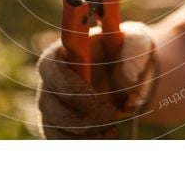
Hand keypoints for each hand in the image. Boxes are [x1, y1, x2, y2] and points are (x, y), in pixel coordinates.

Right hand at [36, 21, 155, 138]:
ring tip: (114, 129)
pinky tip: (108, 137)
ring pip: (53, 126)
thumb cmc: (126, 53)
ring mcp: (50, 105)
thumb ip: (133, 50)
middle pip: (49, 103)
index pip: (50, 67)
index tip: (97, 99)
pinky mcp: (55, 125)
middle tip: (113, 116)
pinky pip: (59, 141)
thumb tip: (129, 76)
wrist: (127, 76)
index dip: (70, 86)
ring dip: (86, 133)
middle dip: (84, 115)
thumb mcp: (135, 42)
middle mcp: (49, 80)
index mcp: (62, 52)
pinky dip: (84, 143)